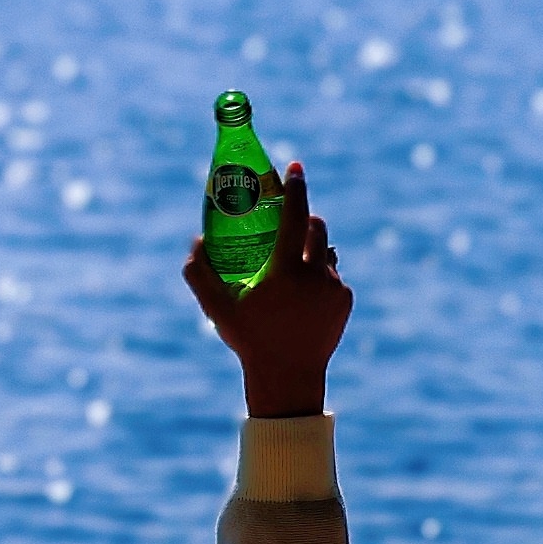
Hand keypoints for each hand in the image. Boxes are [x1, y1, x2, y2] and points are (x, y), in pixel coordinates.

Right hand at [184, 159, 350, 418]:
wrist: (288, 376)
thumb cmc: (249, 340)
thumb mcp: (217, 309)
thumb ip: (200, 274)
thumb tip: (196, 241)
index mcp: (285, 272)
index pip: (294, 217)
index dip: (295, 188)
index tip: (295, 167)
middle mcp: (315, 275)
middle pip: (316, 227)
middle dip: (304, 215)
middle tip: (289, 216)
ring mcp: (334, 287)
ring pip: (326, 251)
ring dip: (311, 247)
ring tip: (292, 261)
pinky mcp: (346, 300)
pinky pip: (334, 275)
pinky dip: (319, 274)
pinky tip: (303, 292)